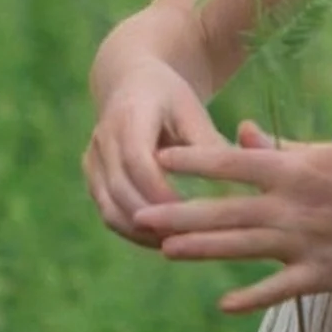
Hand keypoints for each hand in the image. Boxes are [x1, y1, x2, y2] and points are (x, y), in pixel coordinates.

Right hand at [84, 59, 228, 247]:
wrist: (131, 85)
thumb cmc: (171, 99)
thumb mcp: (192, 111)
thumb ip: (209, 143)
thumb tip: (238, 178)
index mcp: (129, 116)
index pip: (137, 160)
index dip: (159, 190)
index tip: (189, 212)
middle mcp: (103, 138)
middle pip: (120, 189)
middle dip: (152, 218)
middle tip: (188, 239)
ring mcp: (93, 160)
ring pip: (109, 207)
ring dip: (141, 232)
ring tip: (178, 245)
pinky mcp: (92, 177)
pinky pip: (108, 212)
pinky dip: (133, 231)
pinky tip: (162, 241)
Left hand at [136, 120, 331, 311]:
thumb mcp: (324, 152)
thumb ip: (277, 148)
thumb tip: (239, 133)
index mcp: (295, 169)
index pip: (232, 163)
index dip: (193, 162)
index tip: (158, 159)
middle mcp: (294, 205)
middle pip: (226, 210)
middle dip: (180, 214)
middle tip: (140, 217)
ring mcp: (306, 242)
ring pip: (243, 247)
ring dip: (202, 249)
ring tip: (165, 252)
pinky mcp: (321, 274)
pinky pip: (280, 289)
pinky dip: (252, 298)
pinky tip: (223, 305)